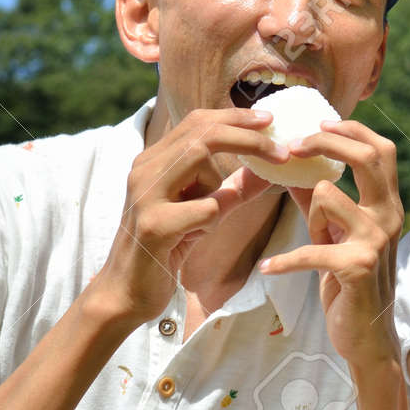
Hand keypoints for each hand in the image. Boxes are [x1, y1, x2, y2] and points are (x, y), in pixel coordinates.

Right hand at [89, 107, 285, 326]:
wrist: (127, 293)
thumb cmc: (167, 248)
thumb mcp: (206, 212)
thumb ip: (234, 190)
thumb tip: (269, 172)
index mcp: (154, 160)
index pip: (198, 122)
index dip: (235, 117)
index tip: (269, 119)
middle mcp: (145, 168)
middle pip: (203, 132)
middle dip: (248, 137)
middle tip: (282, 151)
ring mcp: (146, 194)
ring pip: (202, 160)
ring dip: (218, 187)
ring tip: (204, 216)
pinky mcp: (153, 225)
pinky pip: (204, 209)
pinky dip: (211, 221)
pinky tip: (189, 239)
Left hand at [258, 119, 403, 367]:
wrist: (368, 336)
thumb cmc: (350, 282)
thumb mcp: (338, 236)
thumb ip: (322, 204)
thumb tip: (295, 172)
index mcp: (387, 205)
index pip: (381, 150)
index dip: (352, 129)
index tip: (320, 123)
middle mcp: (388, 216)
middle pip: (366, 156)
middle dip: (327, 143)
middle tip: (294, 147)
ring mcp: (375, 240)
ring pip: (326, 195)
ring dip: (308, 218)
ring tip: (310, 243)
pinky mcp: (357, 266)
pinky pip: (310, 250)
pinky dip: (285, 261)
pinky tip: (269, 268)